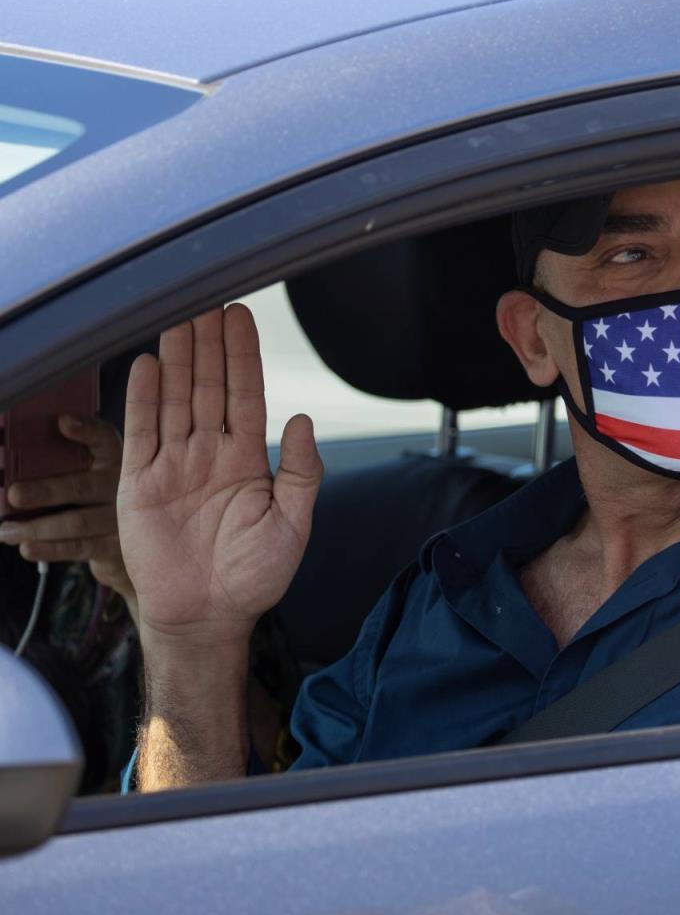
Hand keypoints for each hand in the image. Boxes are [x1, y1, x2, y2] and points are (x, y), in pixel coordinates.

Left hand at [0, 415, 137, 609]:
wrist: (137, 539)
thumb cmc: (99, 499)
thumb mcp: (90, 472)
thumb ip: (64, 462)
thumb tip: (14, 467)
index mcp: (114, 459)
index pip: (104, 438)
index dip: (85, 430)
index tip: (63, 422)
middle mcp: (124, 486)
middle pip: (83, 487)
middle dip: (46, 491)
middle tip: (14, 494)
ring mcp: (124, 518)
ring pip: (78, 522)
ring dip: (38, 527)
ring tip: (6, 531)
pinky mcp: (118, 546)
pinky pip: (81, 547)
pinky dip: (51, 549)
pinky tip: (28, 547)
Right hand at [117, 305, 322, 649]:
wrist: (208, 616)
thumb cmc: (255, 576)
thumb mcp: (292, 524)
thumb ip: (301, 472)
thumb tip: (305, 420)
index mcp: (247, 461)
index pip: (245, 396)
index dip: (242, 357)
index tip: (240, 317)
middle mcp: (209, 455)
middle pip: (207, 388)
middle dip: (208, 345)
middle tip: (206, 298)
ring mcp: (173, 466)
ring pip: (175, 401)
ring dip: (176, 360)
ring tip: (178, 317)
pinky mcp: (139, 484)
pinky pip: (141, 433)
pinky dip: (143, 399)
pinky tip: (147, 364)